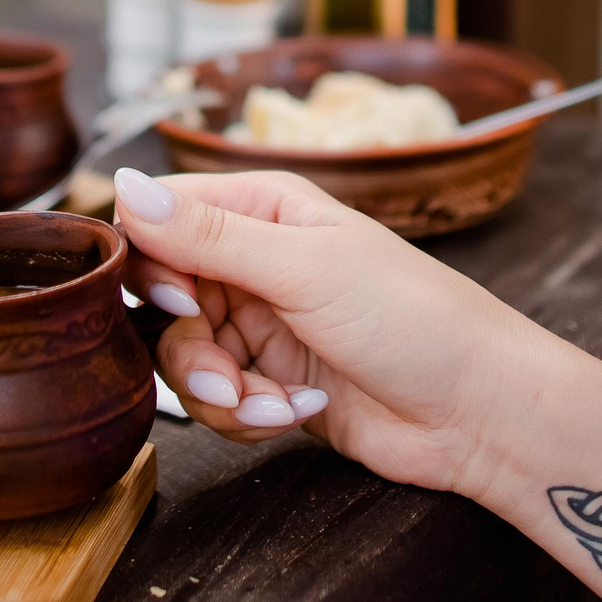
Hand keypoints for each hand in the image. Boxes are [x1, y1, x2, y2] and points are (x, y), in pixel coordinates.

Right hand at [111, 167, 558, 497]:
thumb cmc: (414, 318)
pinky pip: (219, 400)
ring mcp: (263, 323)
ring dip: (220, 392)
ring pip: (186, 358)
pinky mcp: (273, 381)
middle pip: (163, 301)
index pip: (161, 219)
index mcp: (264, 208)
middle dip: (190, 349)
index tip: (177, 302)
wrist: (478, 411)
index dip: (150, 267)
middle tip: (229, 376)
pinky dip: (247, 416)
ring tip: (273, 404)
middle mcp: (256, 260)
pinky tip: (296, 413)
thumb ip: (208, 236)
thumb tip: (123, 185)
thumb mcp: (305, 268)